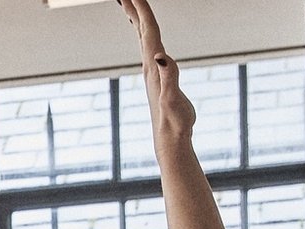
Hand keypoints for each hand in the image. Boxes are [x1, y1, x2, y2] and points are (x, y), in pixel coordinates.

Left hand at [118, 0, 191, 142]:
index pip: (147, 31)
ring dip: (136, 18)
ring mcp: (152, 69)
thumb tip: (160, 56)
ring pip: (142, 37)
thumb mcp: (173, 99)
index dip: (142, 11)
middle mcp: (150, 64)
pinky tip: (145, 33)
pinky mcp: (156, 75)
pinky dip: (145, 35)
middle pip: (140, 29)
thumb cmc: (175, 120)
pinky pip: (148, 47)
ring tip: (129, 2)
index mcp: (154, 65)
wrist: (170, 138)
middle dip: (134, 8)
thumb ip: (169, 77)